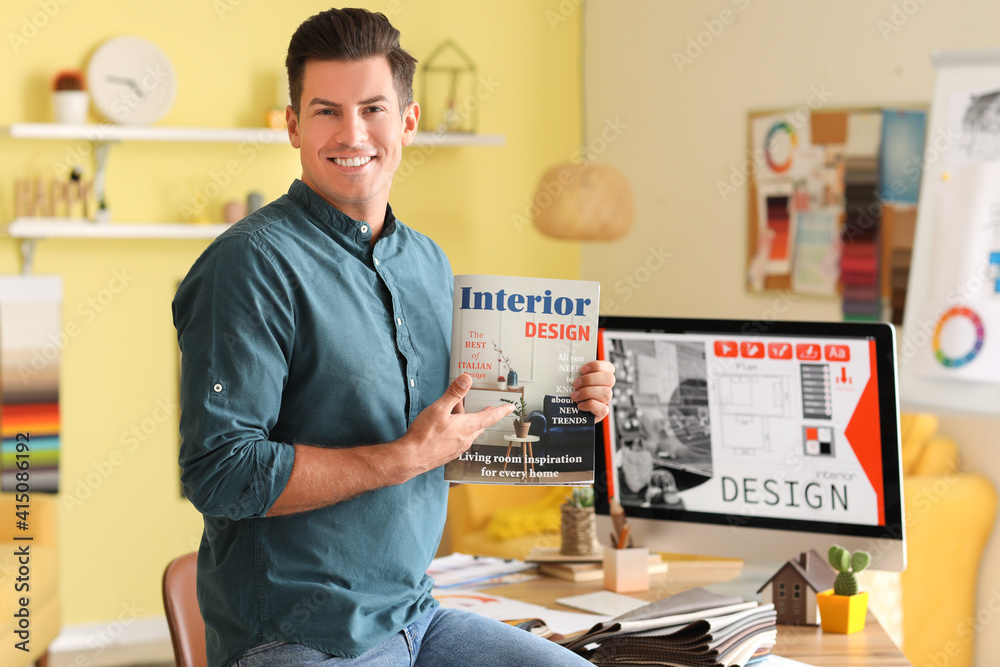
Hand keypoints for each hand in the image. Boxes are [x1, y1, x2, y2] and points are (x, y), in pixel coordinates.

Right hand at [397, 374, 513, 474]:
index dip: (501, 410)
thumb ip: (454, 393)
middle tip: (482, 407)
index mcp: (467, 427)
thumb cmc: (424, 435)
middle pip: (479, 424)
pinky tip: (445, 428)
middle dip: (480, 414)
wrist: (411, 458)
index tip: (511, 407)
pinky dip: (457, 431)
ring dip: (464, 421)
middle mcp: (466, 439)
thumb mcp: (439, 408)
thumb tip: (466, 379)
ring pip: (468, 432)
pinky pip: (459, 439)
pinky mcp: (449, 454)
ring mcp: (458, 448)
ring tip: (453, 412)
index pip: (490, 417)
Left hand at [571, 360, 615, 422]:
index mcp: (601, 378)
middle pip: (610, 379)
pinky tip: (580, 405)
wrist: (565, 412)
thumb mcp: (570, 381)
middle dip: (590, 379)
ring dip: (588, 393)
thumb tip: (564, 365)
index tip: (582, 369)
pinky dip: (590, 405)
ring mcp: (604, 401)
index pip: (609, 368)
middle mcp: (605, 388)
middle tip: (576, 384)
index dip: (597, 366)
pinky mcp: (601, 413)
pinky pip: (603, 409)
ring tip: (574, 396)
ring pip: (606, 393)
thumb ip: (573, 373)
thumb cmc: (568, 394)